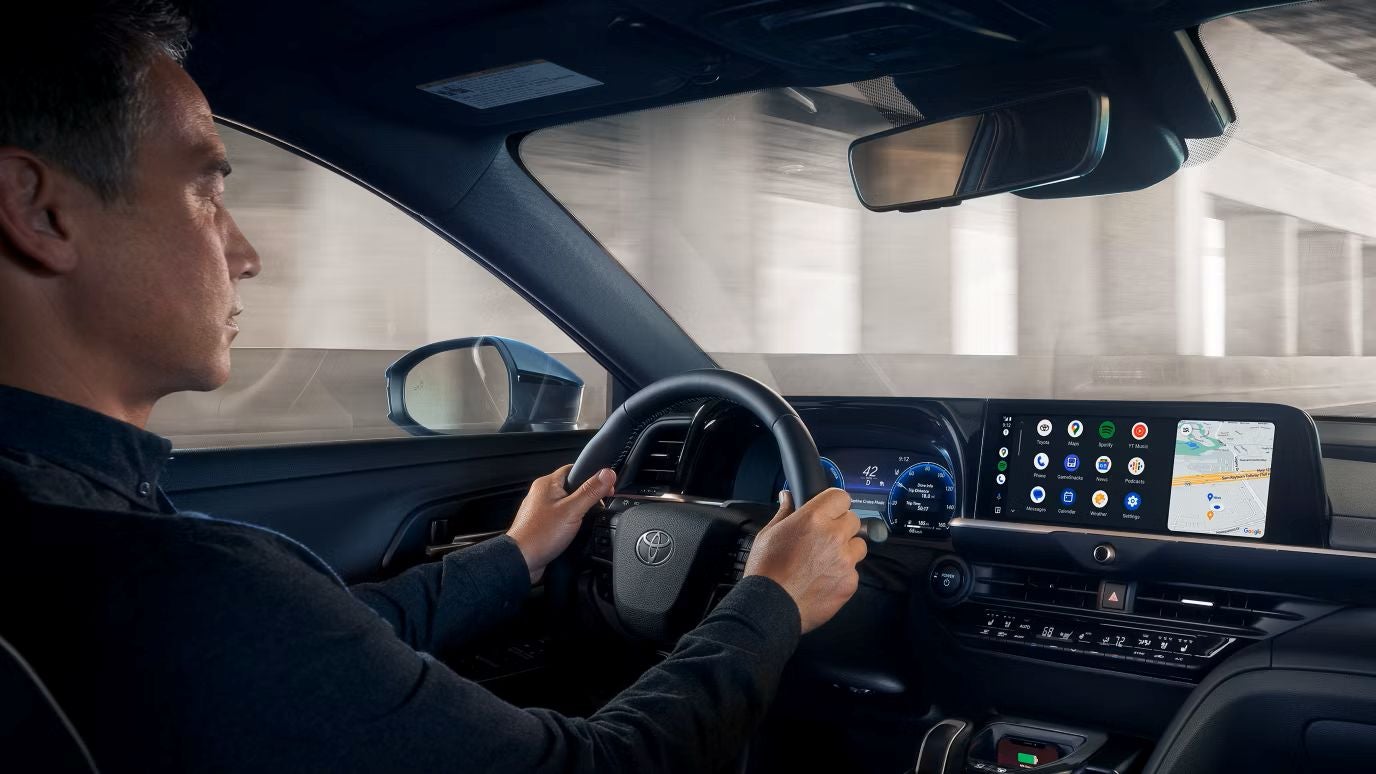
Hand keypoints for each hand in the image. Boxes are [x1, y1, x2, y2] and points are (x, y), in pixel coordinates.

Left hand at [507, 464, 616, 583]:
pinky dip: (569, 522)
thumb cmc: (540, 535)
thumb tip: (607, 474)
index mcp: (547, 483)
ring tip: (584, 521)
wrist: (521, 560)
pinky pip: (560, 517)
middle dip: (587, 496)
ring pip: (566, 503)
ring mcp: (540, 509)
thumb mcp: (573, 510)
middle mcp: (541, 494)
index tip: (606, 487)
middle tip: (596, 507)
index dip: (593, 476)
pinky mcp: (541, 523)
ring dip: (578, 510)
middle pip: (572, 487)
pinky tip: (573, 531)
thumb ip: (591, 491)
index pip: (574, 469)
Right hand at [743, 488, 866, 633]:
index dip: (835, 504)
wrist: (771, 606)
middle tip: (825, 538)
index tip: (831, 511)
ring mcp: (845, 560)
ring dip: (847, 549)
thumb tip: (787, 497)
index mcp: (813, 518)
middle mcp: (833, 536)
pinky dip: (843, 574)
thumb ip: (784, 512)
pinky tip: (824, 580)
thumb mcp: (768, 534)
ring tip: (826, 561)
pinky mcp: (850, 582)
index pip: (841, 497)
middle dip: (841, 526)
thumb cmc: (766, 570)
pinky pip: (854, 571)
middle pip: (854, 520)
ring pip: (859, 546)